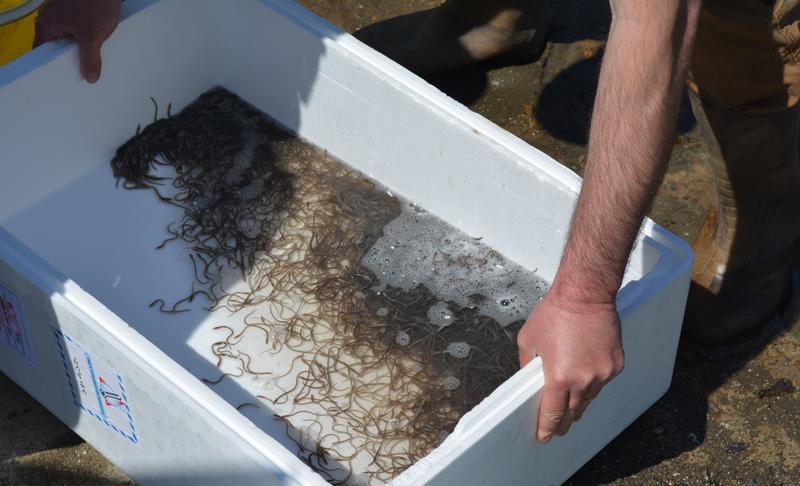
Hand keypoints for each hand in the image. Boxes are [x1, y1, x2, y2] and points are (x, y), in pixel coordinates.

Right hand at [34, 0, 121, 82]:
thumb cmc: (94, 6)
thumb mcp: (92, 37)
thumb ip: (89, 59)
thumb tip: (89, 79)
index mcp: (46, 26)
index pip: (41, 53)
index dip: (50, 68)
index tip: (60, 83)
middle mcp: (51, 21)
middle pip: (57, 49)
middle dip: (68, 64)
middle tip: (78, 80)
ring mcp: (65, 17)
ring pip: (70, 43)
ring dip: (80, 54)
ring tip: (90, 71)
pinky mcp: (78, 16)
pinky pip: (79, 35)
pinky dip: (87, 44)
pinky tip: (98, 55)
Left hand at [517, 285, 623, 443]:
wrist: (585, 295)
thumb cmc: (554, 313)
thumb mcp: (528, 340)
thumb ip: (528, 364)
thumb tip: (529, 379)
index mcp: (559, 377)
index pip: (553, 413)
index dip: (548, 427)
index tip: (544, 436)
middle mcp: (583, 380)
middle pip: (574, 411)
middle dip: (564, 421)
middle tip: (557, 428)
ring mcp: (603, 373)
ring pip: (590, 398)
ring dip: (579, 404)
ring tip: (571, 408)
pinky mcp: (616, 364)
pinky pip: (602, 381)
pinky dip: (593, 383)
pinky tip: (585, 378)